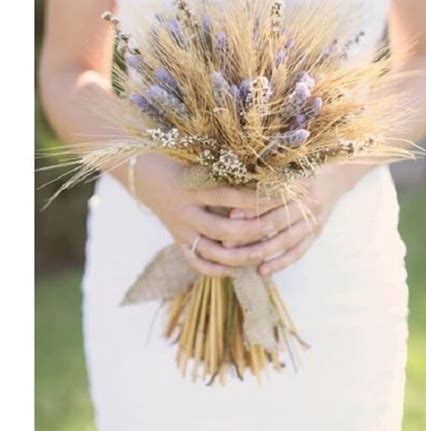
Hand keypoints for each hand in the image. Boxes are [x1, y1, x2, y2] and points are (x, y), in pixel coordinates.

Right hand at [132, 153, 281, 276]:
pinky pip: (196, 262)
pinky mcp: (177, 241)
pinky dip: (215, 269)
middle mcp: (186, 212)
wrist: (142, 173)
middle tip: (275, 227)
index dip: (254, 198)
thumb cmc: (178, 160)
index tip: (277, 196)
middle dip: (253, 231)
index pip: (228, 196)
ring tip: (262, 253)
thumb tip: (262, 174)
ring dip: (239, 256)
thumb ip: (225, 171)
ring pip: (212, 252)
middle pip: (224, 229)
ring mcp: (180, 230)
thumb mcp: (199, 161)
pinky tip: (234, 269)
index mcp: (192, 187)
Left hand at [227, 163, 374, 275]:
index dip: (251, 207)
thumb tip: (231, 189)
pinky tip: (261, 270)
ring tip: (240, 258)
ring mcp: (314, 220)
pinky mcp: (316, 234)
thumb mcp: (287, 167)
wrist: (335, 175)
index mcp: (300, 182)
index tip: (230, 215)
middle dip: (250, 233)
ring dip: (262, 251)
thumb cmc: (302, 168)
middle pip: (277, 221)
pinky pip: (298, 252)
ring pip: (286, 240)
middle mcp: (309, 202)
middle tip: (226, 241)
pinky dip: (280, 263)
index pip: (272, 198)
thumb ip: (265, 178)